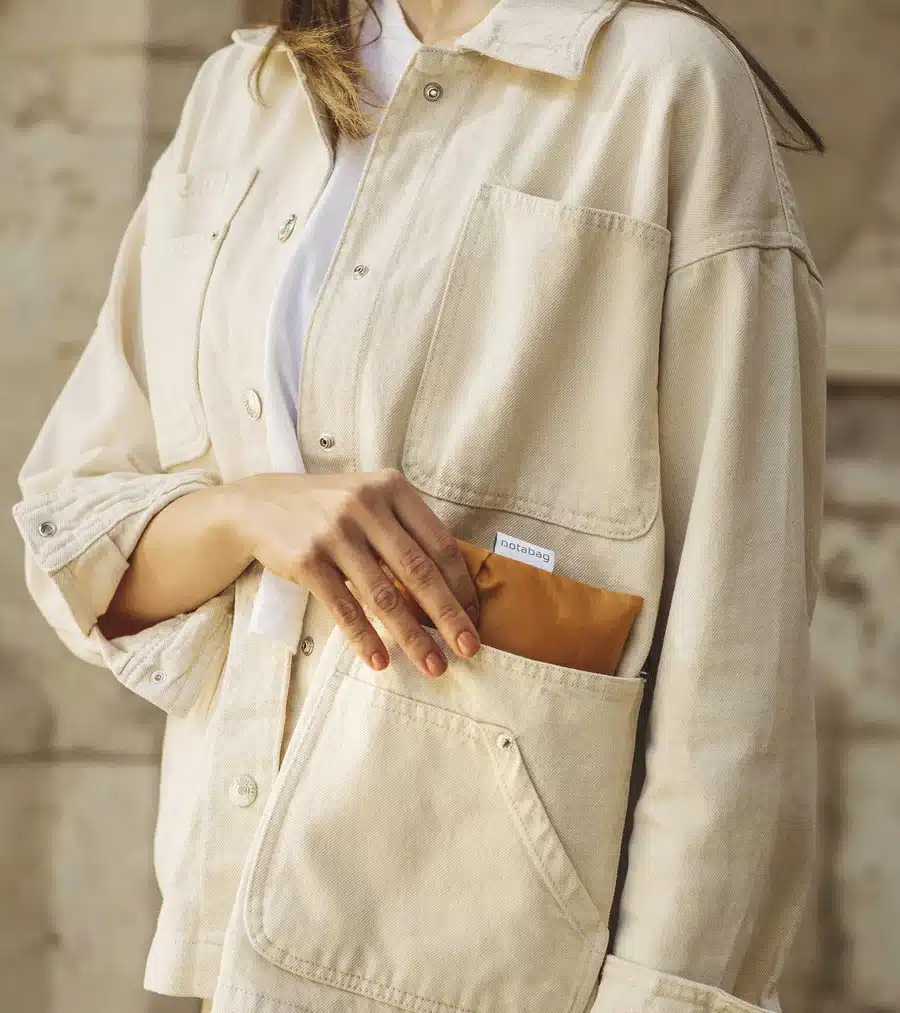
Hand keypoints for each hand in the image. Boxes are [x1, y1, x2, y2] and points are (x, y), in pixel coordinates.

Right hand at [229, 469, 480, 676]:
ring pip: (384, 596)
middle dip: (448, 616)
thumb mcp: (371, 500)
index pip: (440, 543)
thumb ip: (406, 531)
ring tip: (433, 665)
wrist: (259, 505)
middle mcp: (366, 505)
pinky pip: (344, 607)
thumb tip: (452, 588)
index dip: (462, 585)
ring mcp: (335, 532)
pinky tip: (380, 660)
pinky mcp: (307, 559)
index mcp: (392, 488)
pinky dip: (365, 638)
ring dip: (412, 638)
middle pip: (420, 571)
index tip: (475, 618)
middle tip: (469, 650)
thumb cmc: (329, 508)